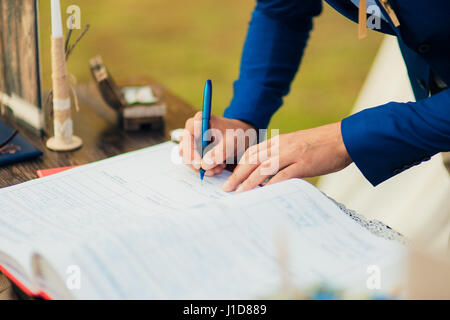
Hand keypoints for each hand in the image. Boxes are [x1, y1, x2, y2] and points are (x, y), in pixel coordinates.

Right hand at [179, 112, 254, 176]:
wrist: (242, 136)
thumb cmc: (237, 134)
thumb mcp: (232, 142)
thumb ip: (220, 152)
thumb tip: (204, 165)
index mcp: (200, 120)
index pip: (187, 137)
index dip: (191, 151)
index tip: (200, 164)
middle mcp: (193, 129)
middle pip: (184, 149)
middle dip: (196, 163)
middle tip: (211, 171)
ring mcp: (193, 140)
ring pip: (188, 158)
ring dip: (202, 167)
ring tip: (218, 169)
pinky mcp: (196, 149)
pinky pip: (194, 161)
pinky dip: (205, 167)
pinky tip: (218, 167)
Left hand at [222, 122, 352, 191]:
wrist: (344, 138)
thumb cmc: (321, 145)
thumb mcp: (296, 146)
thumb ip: (282, 157)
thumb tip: (269, 176)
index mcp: (278, 141)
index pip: (251, 153)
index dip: (238, 166)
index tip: (230, 179)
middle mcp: (281, 146)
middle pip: (252, 160)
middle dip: (236, 175)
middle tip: (226, 188)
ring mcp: (292, 154)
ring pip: (263, 168)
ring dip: (248, 182)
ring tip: (238, 194)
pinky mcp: (303, 163)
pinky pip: (283, 176)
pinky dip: (271, 185)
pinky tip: (263, 194)